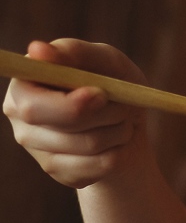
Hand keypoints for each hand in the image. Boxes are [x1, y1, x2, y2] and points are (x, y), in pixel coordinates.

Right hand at [4, 38, 149, 187]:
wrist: (128, 122)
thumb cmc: (111, 81)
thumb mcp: (103, 59)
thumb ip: (74, 52)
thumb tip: (38, 50)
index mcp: (23, 86)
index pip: (34, 106)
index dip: (70, 105)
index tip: (100, 95)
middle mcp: (21, 119)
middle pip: (64, 129)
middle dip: (106, 115)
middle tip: (125, 106)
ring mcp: (38, 150)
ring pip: (89, 146)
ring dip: (120, 131)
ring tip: (123, 120)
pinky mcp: (61, 172)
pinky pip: (100, 166)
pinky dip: (121, 151)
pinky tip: (116, 142)